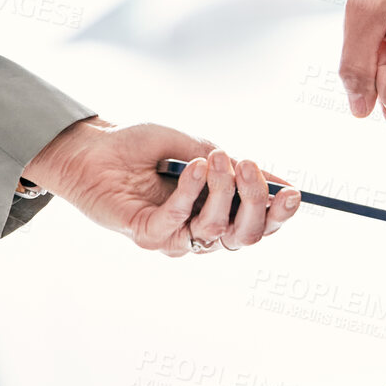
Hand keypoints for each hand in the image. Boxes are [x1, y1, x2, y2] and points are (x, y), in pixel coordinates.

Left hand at [21, 118, 301, 255]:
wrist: (94, 149)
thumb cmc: (145, 148)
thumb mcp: (200, 149)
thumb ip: (234, 166)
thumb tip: (276, 180)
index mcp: (220, 214)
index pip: (261, 226)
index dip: (280, 215)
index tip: (292, 193)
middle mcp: (201, 232)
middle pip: (246, 236)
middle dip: (253, 200)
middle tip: (246, 166)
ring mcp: (175, 238)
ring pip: (216, 228)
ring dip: (222, 190)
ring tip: (215, 157)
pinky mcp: (148, 235)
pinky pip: (179, 220)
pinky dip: (191, 191)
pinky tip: (195, 166)